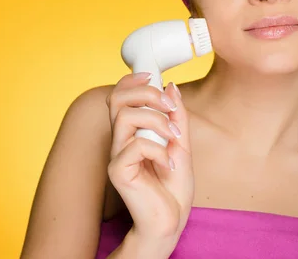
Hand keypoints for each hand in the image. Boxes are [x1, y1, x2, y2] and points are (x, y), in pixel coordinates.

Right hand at [106, 73, 193, 254]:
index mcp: (131, 132)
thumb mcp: (181, 144)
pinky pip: (135, 145)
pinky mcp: (118, 171)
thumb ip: (176, 117)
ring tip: (173, 139)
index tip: (153, 76)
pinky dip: (158, 150)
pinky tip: (168, 165)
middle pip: (116, 99)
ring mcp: (117, 155)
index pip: (119, 96)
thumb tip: (171, 86)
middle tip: (169, 107)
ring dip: (156, 121)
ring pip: (125, 116)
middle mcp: (120, 140)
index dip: (131, 80)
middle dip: (147, 93)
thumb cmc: (173, 187)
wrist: (170, 220)